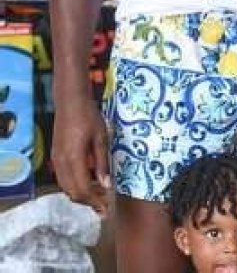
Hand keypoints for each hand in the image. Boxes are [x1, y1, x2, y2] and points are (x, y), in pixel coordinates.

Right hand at [51, 97, 110, 216]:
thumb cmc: (89, 117)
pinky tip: (88, 182)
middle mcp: (61, 163)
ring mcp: (56, 161)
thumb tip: (106, 185)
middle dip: (88, 201)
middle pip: (72, 192)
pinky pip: (63, 179)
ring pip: (66, 187)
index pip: (82, 189)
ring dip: (81, 194)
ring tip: (99, 195)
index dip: (94, 201)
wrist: (70, 102)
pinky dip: (75, 185)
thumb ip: (102, 162)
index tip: (106, 208)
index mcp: (73, 159)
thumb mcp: (101, 138)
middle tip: (104, 205)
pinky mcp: (55, 157)